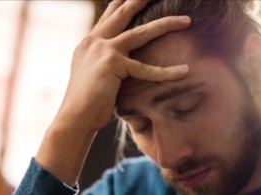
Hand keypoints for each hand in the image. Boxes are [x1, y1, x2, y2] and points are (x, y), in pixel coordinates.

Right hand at [37, 0, 190, 183]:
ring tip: (186, 20)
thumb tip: (118, 64)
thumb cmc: (86, 103)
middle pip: (123, 13)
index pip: (109, 16)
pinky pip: (146, 68)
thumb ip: (103, 63)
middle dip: (142, 0)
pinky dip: (166, 71)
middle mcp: (95, 41)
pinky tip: (184, 71)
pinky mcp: (113, 65)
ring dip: (166, 24)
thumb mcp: (92, 76)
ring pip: (141, 32)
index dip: (123, 3)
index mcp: (89, 42)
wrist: (74, 117)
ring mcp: (103, 50)